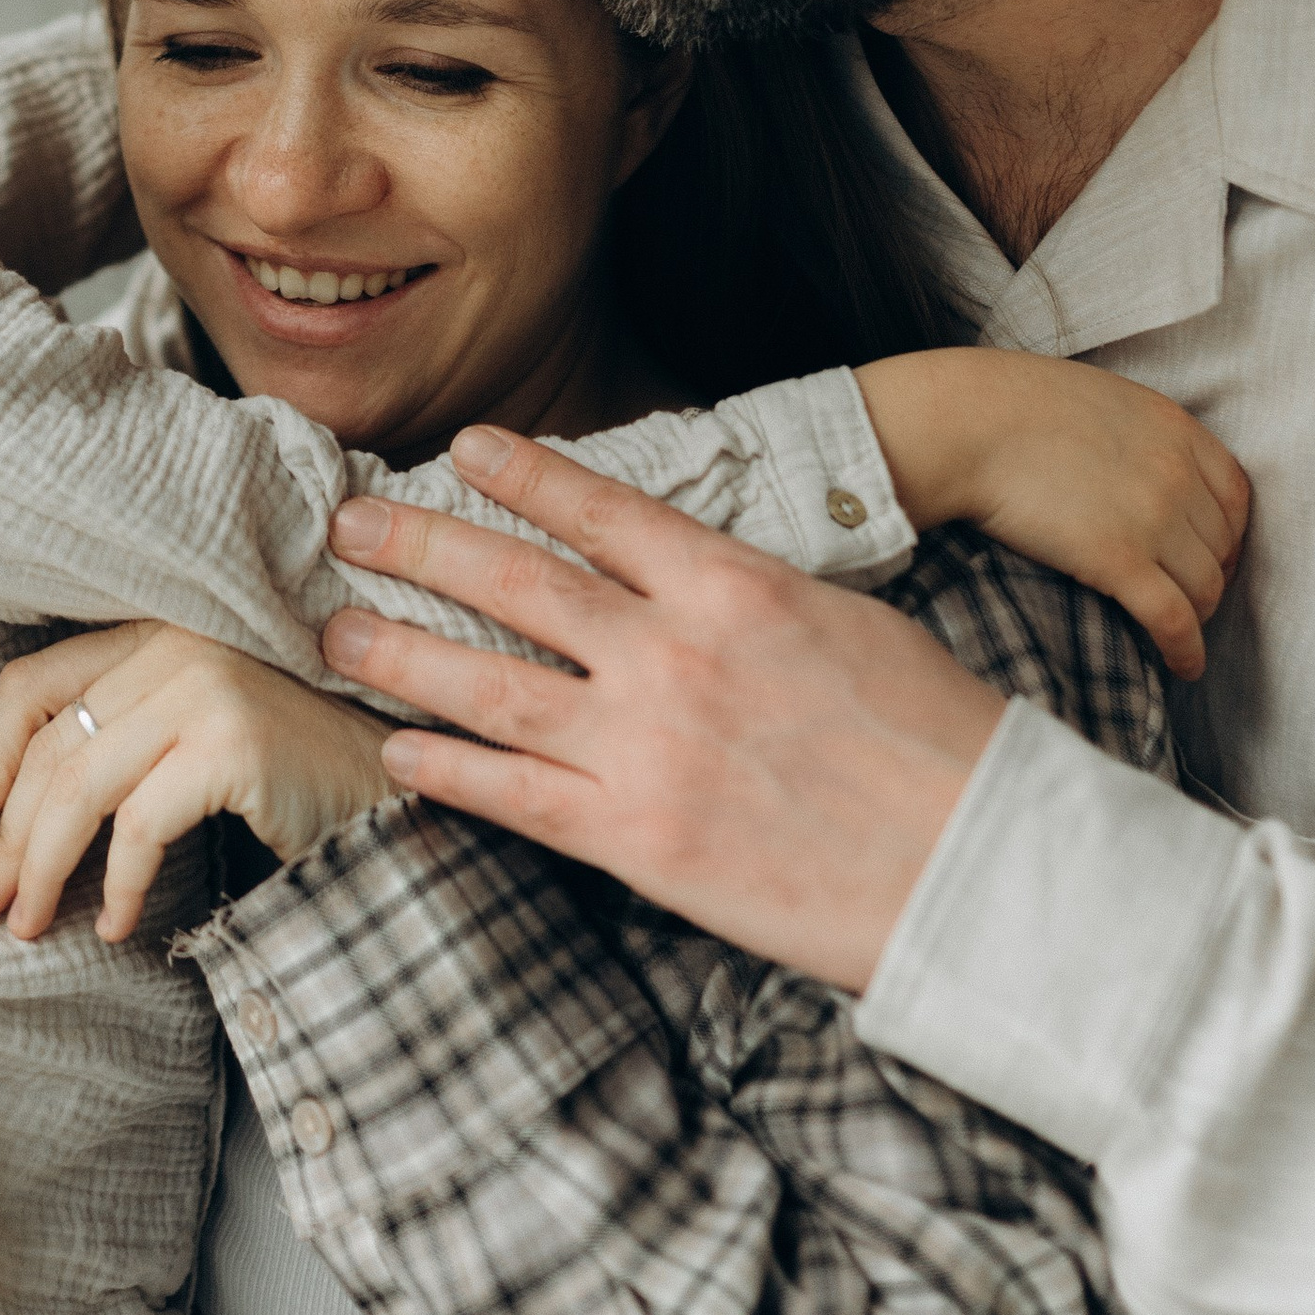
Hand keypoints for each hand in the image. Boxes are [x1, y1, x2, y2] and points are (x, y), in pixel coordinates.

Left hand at [0, 625, 392, 940]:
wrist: (394, 794)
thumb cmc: (285, 778)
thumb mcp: (184, 746)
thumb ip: (113, 750)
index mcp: (153, 633)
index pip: (33, 684)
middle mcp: (176, 644)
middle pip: (52, 747)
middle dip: (7, 837)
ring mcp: (207, 687)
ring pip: (82, 787)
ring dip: (44, 868)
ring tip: (29, 925)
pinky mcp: (234, 741)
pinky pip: (141, 825)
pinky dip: (118, 885)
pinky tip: (114, 926)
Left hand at [320, 429, 1005, 992]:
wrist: (978, 865)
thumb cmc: (940, 744)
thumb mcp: (852, 626)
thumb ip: (752, 601)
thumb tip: (689, 581)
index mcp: (733, 588)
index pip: (600, 509)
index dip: (522, 474)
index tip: (463, 449)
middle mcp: (672, 655)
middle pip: (514, 583)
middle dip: (419, 545)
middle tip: (348, 523)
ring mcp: (644, 748)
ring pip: (487, 684)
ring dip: (399, 651)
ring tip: (335, 628)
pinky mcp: (636, 839)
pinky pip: (511, 797)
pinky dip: (443, 770)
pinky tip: (395, 752)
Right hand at [854, 349, 1250, 678]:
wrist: (966, 425)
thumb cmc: (1008, 407)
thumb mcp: (1097, 400)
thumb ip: (1134, 433)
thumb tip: (1131, 466)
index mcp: (1174, 428)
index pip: (1234, 495)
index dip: (1230, 534)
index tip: (1214, 555)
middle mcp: (1177, 474)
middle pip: (1222, 545)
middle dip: (1211, 575)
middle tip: (1189, 596)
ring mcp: (1153, 518)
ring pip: (1205, 586)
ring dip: (1198, 615)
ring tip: (1181, 631)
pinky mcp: (1119, 561)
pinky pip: (1174, 618)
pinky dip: (1187, 649)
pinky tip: (1184, 666)